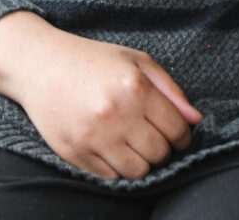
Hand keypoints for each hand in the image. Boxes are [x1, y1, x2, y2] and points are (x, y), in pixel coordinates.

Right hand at [0, 13, 201, 180]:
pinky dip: (117, 167)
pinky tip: (113, 147)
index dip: (183, 135)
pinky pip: (110, 177)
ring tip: (135, 143)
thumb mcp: (137, 60)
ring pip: (137, 171)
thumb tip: (196, 119)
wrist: (42, 66)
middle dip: (163, 148)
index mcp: (135, 88)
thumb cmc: (94, 60)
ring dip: (142, 161)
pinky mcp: (74, 154)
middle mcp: (116, 115)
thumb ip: (170, 89)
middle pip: (159, 153)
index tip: (178, 134)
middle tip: (154, 136)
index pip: (176, 129)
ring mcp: (93, 137)